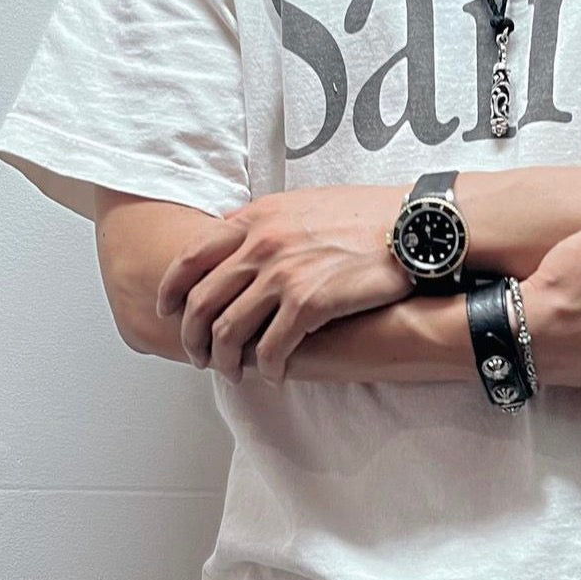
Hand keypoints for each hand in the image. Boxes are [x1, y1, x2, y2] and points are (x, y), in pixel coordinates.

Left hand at [154, 182, 412, 382]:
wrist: (413, 225)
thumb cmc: (368, 216)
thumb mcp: (305, 204)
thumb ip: (269, 222)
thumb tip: (246, 234)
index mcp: (255, 219)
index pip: (192, 257)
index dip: (172, 290)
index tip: (168, 310)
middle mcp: (260, 245)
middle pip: (202, 301)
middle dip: (192, 336)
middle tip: (197, 356)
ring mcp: (282, 275)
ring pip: (229, 330)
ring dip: (225, 359)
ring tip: (232, 372)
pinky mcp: (309, 303)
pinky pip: (271, 347)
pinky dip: (267, 368)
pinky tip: (274, 375)